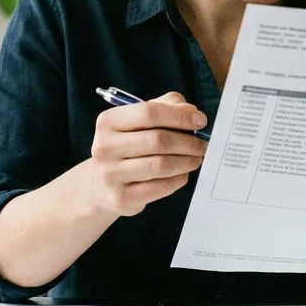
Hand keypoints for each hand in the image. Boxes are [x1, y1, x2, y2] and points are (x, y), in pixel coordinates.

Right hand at [79, 91, 207, 217]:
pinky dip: (179, 179)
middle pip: (158, 140)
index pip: (148, 113)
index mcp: (108, 122)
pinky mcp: (121, 198)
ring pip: (162, 165)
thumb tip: (191, 112)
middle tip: (204, 145)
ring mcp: (110, 175)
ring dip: (187, 161)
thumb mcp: (138, 122)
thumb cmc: (128, 147)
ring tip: (197, 159)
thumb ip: (165, 107)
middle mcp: (104, 147)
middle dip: (188, 142)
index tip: (201, 120)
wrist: (101, 186)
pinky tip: (182, 174)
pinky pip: (161, 187)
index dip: (179, 116)